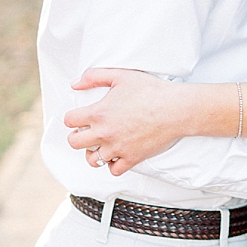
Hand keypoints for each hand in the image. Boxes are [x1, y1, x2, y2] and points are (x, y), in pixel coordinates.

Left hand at [64, 68, 192, 173]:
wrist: (177, 109)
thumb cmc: (152, 91)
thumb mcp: (121, 76)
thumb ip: (94, 76)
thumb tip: (74, 84)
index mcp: (98, 113)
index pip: (69, 120)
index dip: (73, 118)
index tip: (81, 117)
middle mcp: (104, 133)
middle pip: (74, 143)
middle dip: (78, 136)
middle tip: (88, 132)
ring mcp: (118, 148)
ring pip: (92, 160)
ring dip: (94, 153)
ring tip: (102, 145)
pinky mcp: (132, 158)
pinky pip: (114, 170)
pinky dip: (113, 164)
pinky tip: (118, 155)